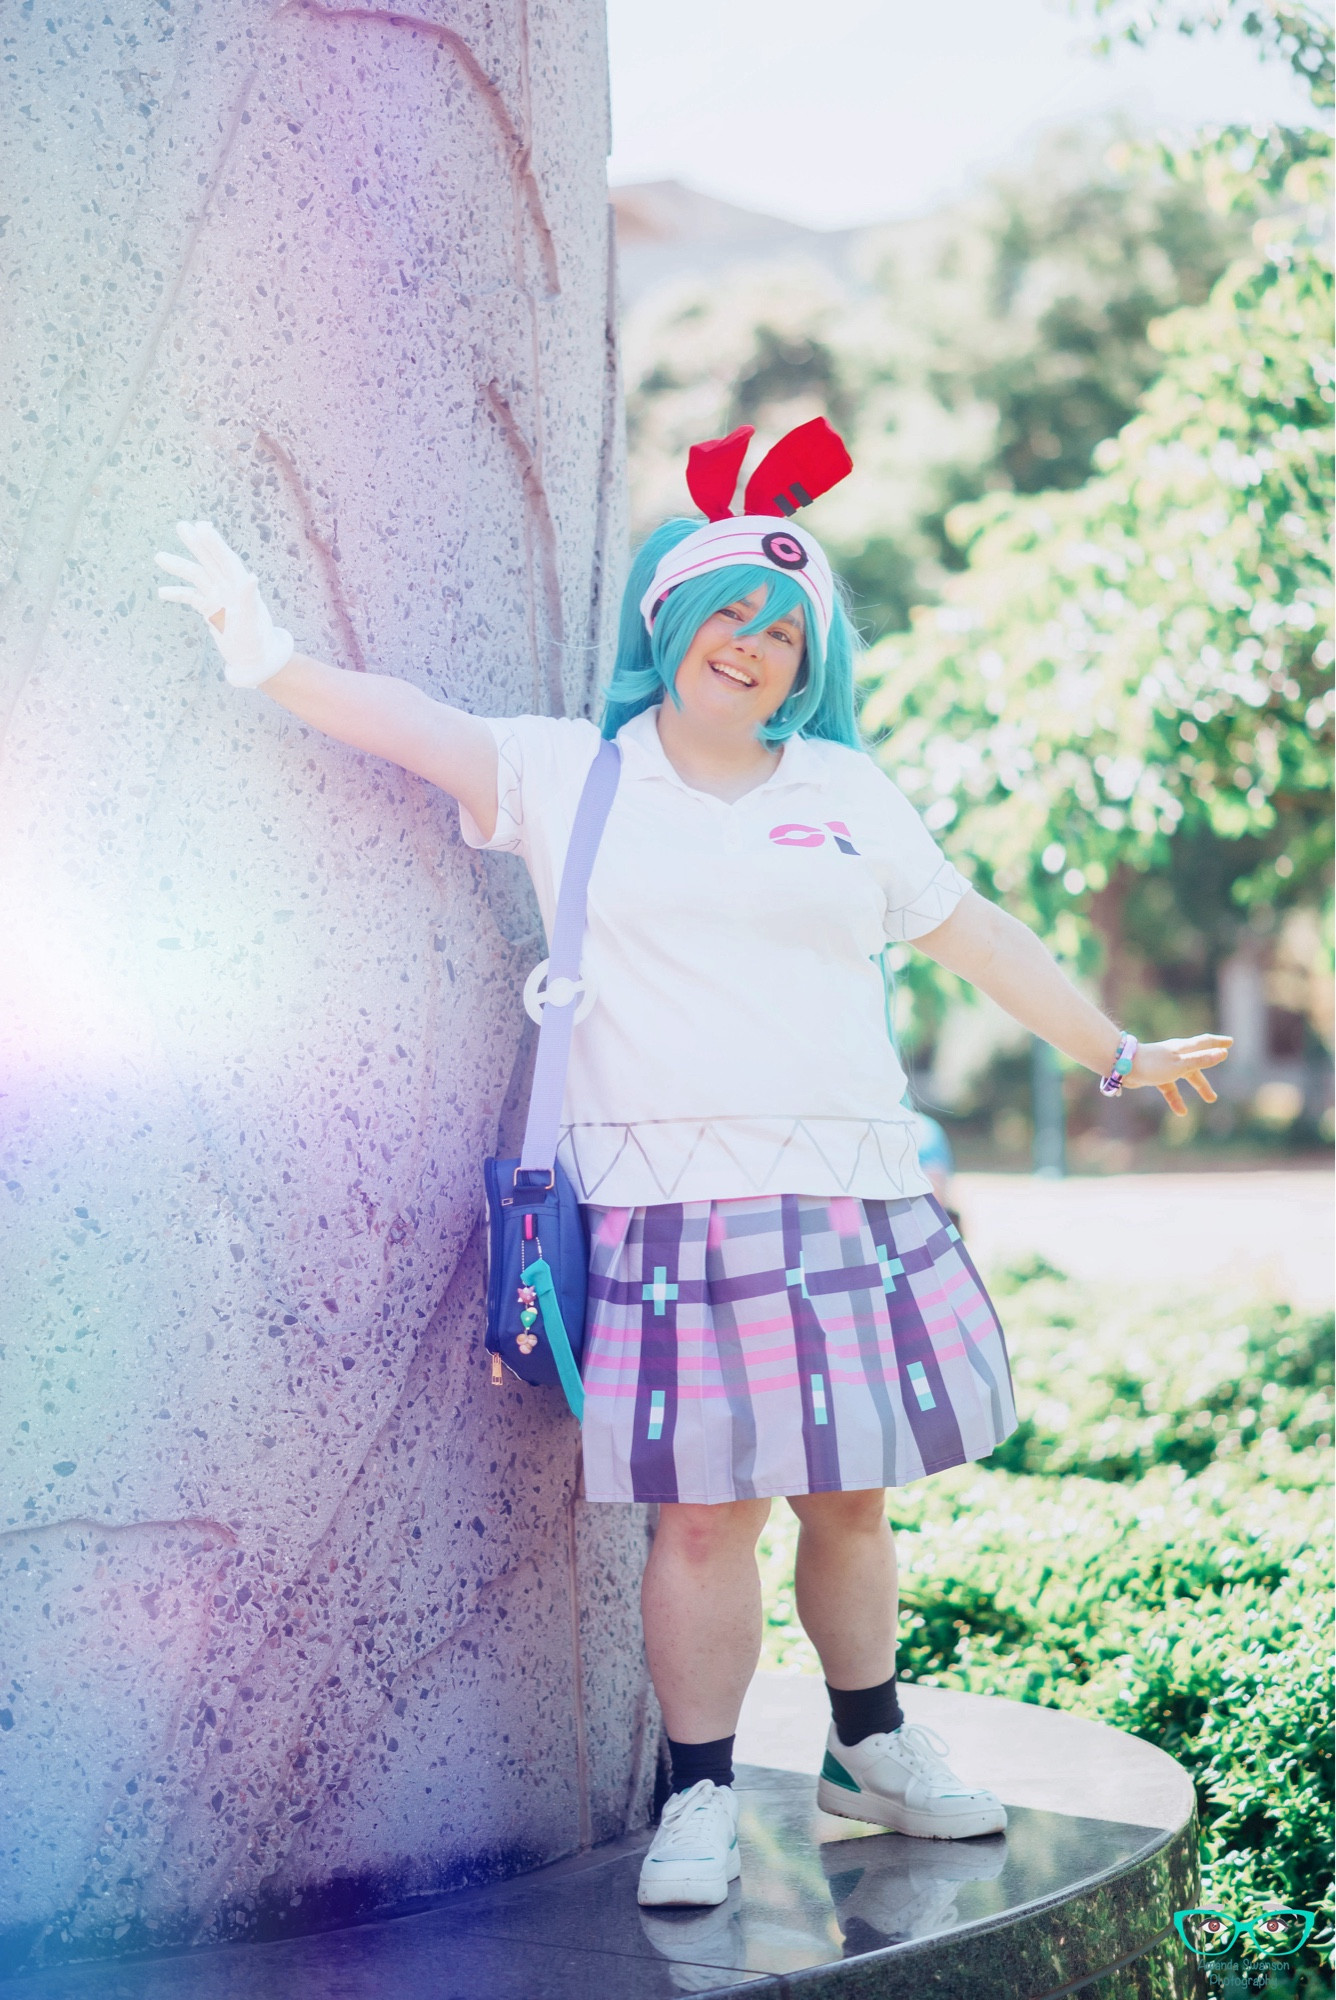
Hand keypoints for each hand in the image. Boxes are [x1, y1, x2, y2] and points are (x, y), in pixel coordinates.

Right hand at [155, 521, 293, 686]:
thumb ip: (248, 599)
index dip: (215, 543)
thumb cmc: (256, 641)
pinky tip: (162, 592)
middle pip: (211, 561)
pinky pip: (192, 597)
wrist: (253, 660)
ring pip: (197, 577)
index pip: (226, 560)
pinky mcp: (210, 610)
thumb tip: (251, 577)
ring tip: (159, 557)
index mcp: (240, 587)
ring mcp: (218, 598)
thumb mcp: (251, 621)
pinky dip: (178, 594)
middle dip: (197, 544)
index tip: (202, 526)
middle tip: (181, 525)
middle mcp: (229, 588)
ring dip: (179, 567)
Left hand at [1125, 1034, 1232, 1115]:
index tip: (1229, 1042)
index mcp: (1183, 1048)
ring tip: (1210, 1099)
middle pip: (1197, 1062)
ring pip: (1185, 1076)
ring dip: (1198, 1086)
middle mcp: (1175, 1054)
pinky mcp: (1155, 1075)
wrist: (1123, 1067)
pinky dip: (1176, 1098)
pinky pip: (1169, 1087)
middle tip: (1229, 1070)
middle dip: (1212, 1069)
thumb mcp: (1181, 1065)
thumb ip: (1202, 1060)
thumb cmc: (1153, 1064)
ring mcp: (1165, 1065)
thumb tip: (1223, 1053)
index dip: (1218, 1043)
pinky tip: (1181, 1112)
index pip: (1204, 1043)